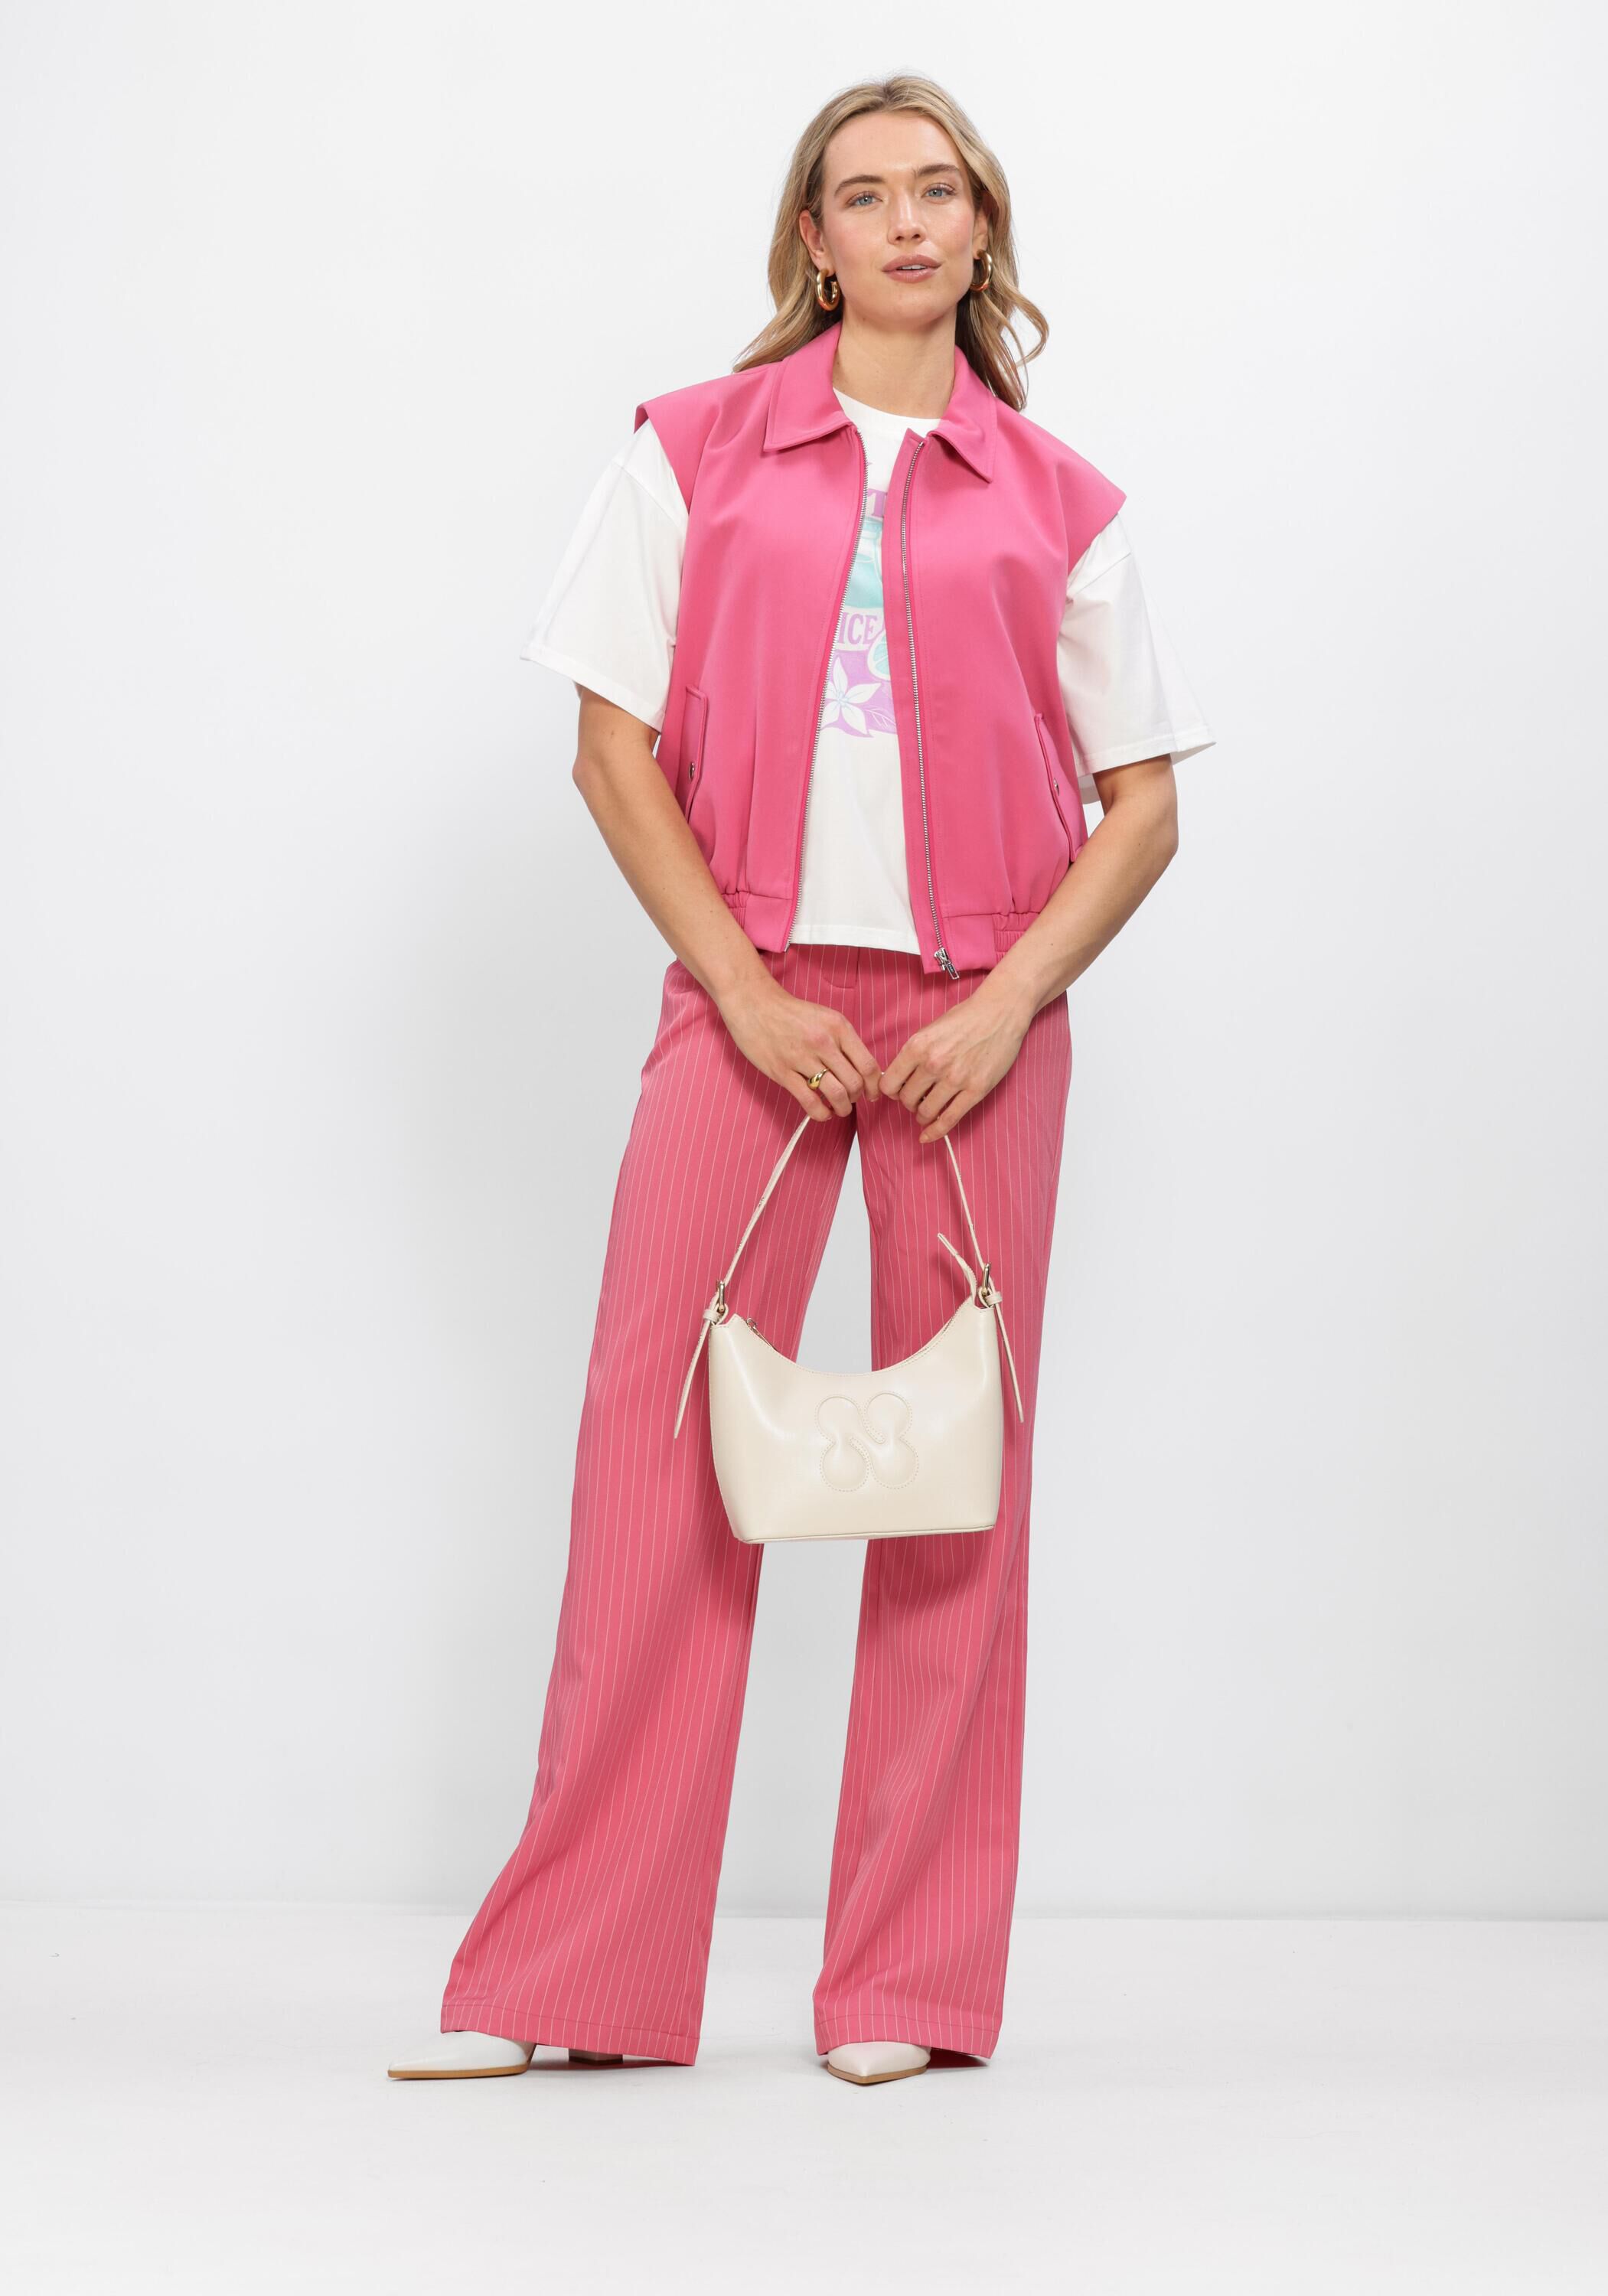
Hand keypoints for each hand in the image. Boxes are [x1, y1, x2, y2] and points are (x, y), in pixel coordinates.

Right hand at [718, 974, 881, 1120]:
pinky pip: (809, 1101)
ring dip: (842, 1108)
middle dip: (856, 1098)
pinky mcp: (782, 1072)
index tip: (872, 1094)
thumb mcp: (826, 1017)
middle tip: (851, 1099)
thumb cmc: (791, 1013)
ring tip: (838, 1108)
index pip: (868, 1065)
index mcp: (838, 1027)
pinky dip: (821, 1113)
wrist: (754, 1004)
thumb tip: (861, 1069)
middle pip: (854, 1083)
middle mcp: (823, 1042)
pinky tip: (822, 1111)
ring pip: (836, 1094)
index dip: (874, 1086)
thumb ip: (844, 1041)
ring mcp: (802, 1058)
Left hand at [881, 977, 1034, 1141]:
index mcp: (917, 1046)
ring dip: (922, 1115)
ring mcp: (955, 1079)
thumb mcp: (929, 1029)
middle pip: (906, 1099)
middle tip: (917, 1098)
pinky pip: (949, 1119)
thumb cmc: (965, 1018)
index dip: (891, 1091)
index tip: (897, 1091)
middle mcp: (933, 1064)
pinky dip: (935, 1131)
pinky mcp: (975, 1090)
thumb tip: (899, 1079)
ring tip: (926, 1111)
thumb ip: (913, 1054)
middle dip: (908, 1102)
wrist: (1000, 1012)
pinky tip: (927, 1136)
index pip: (889, 1084)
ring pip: (925, 1112)